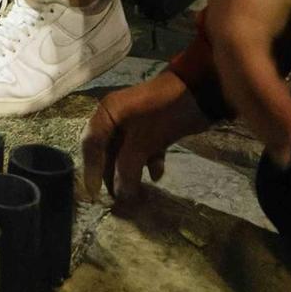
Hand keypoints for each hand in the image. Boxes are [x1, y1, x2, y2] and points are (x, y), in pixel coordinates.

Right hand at [80, 69, 209, 204]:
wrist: (199, 93)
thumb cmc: (163, 114)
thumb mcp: (142, 142)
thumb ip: (127, 169)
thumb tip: (121, 196)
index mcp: (108, 113)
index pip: (91, 144)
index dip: (91, 170)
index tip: (94, 194)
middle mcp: (117, 116)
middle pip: (108, 150)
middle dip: (113, 175)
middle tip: (117, 199)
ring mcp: (136, 122)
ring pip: (127, 152)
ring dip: (131, 172)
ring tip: (135, 193)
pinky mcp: (154, 128)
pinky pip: (145, 149)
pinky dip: (148, 162)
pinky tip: (156, 175)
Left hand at [203, 0, 290, 166]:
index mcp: (231, 29)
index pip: (241, 80)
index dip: (260, 110)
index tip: (278, 135)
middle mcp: (222, 35)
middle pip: (239, 93)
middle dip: (263, 126)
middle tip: (283, 155)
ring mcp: (226, 35)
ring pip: (246, 92)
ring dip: (272, 123)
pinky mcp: (240, 35)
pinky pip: (259, 80)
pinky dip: (280, 106)